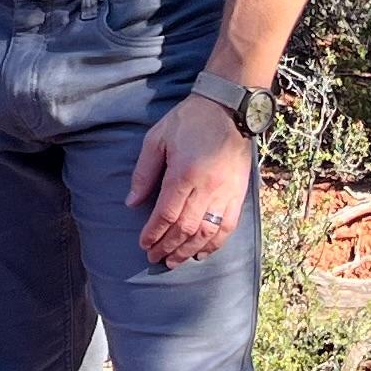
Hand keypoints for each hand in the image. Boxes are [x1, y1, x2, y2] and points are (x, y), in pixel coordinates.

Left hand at [126, 92, 254, 269]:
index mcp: (184, 173)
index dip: (153, 233)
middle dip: (167, 247)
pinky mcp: (239, 194)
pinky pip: (228, 226)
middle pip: (185, 228)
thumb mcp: (156, 139)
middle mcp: (206, 187)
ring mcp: (225, 192)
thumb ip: (144, 172)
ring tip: (174, 261)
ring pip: (206, 232)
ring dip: (188, 250)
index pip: (166, 214)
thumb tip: (132, 203)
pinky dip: (215, 243)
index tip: (144, 244)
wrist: (227, 108)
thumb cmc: (188, 121)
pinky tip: (202, 253)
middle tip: (154, 259)